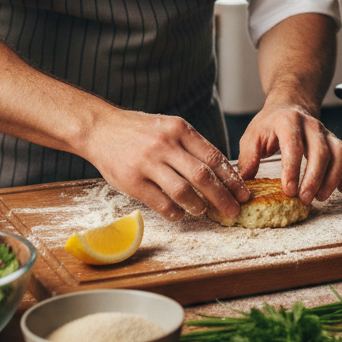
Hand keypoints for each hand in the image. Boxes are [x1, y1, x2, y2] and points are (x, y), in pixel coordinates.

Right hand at [85, 110, 249, 220]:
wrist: (99, 128)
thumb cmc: (138, 131)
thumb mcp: (168, 127)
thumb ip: (191, 146)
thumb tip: (222, 172)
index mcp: (179, 129)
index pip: (214, 157)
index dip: (232, 179)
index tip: (243, 193)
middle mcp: (165, 144)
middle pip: (203, 176)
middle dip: (223, 197)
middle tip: (233, 210)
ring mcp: (147, 163)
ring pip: (183, 192)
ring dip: (198, 206)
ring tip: (202, 210)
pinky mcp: (132, 181)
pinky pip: (161, 203)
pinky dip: (175, 212)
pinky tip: (179, 214)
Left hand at [237, 103, 341, 204]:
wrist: (289, 107)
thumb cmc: (270, 125)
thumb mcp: (252, 136)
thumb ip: (248, 157)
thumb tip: (245, 180)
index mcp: (288, 121)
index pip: (294, 146)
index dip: (292, 170)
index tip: (289, 190)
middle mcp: (312, 125)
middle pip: (322, 152)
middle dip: (315, 179)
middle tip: (304, 198)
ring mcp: (328, 134)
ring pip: (341, 154)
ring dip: (333, 179)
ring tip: (320, 197)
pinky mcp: (339, 142)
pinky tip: (340, 188)